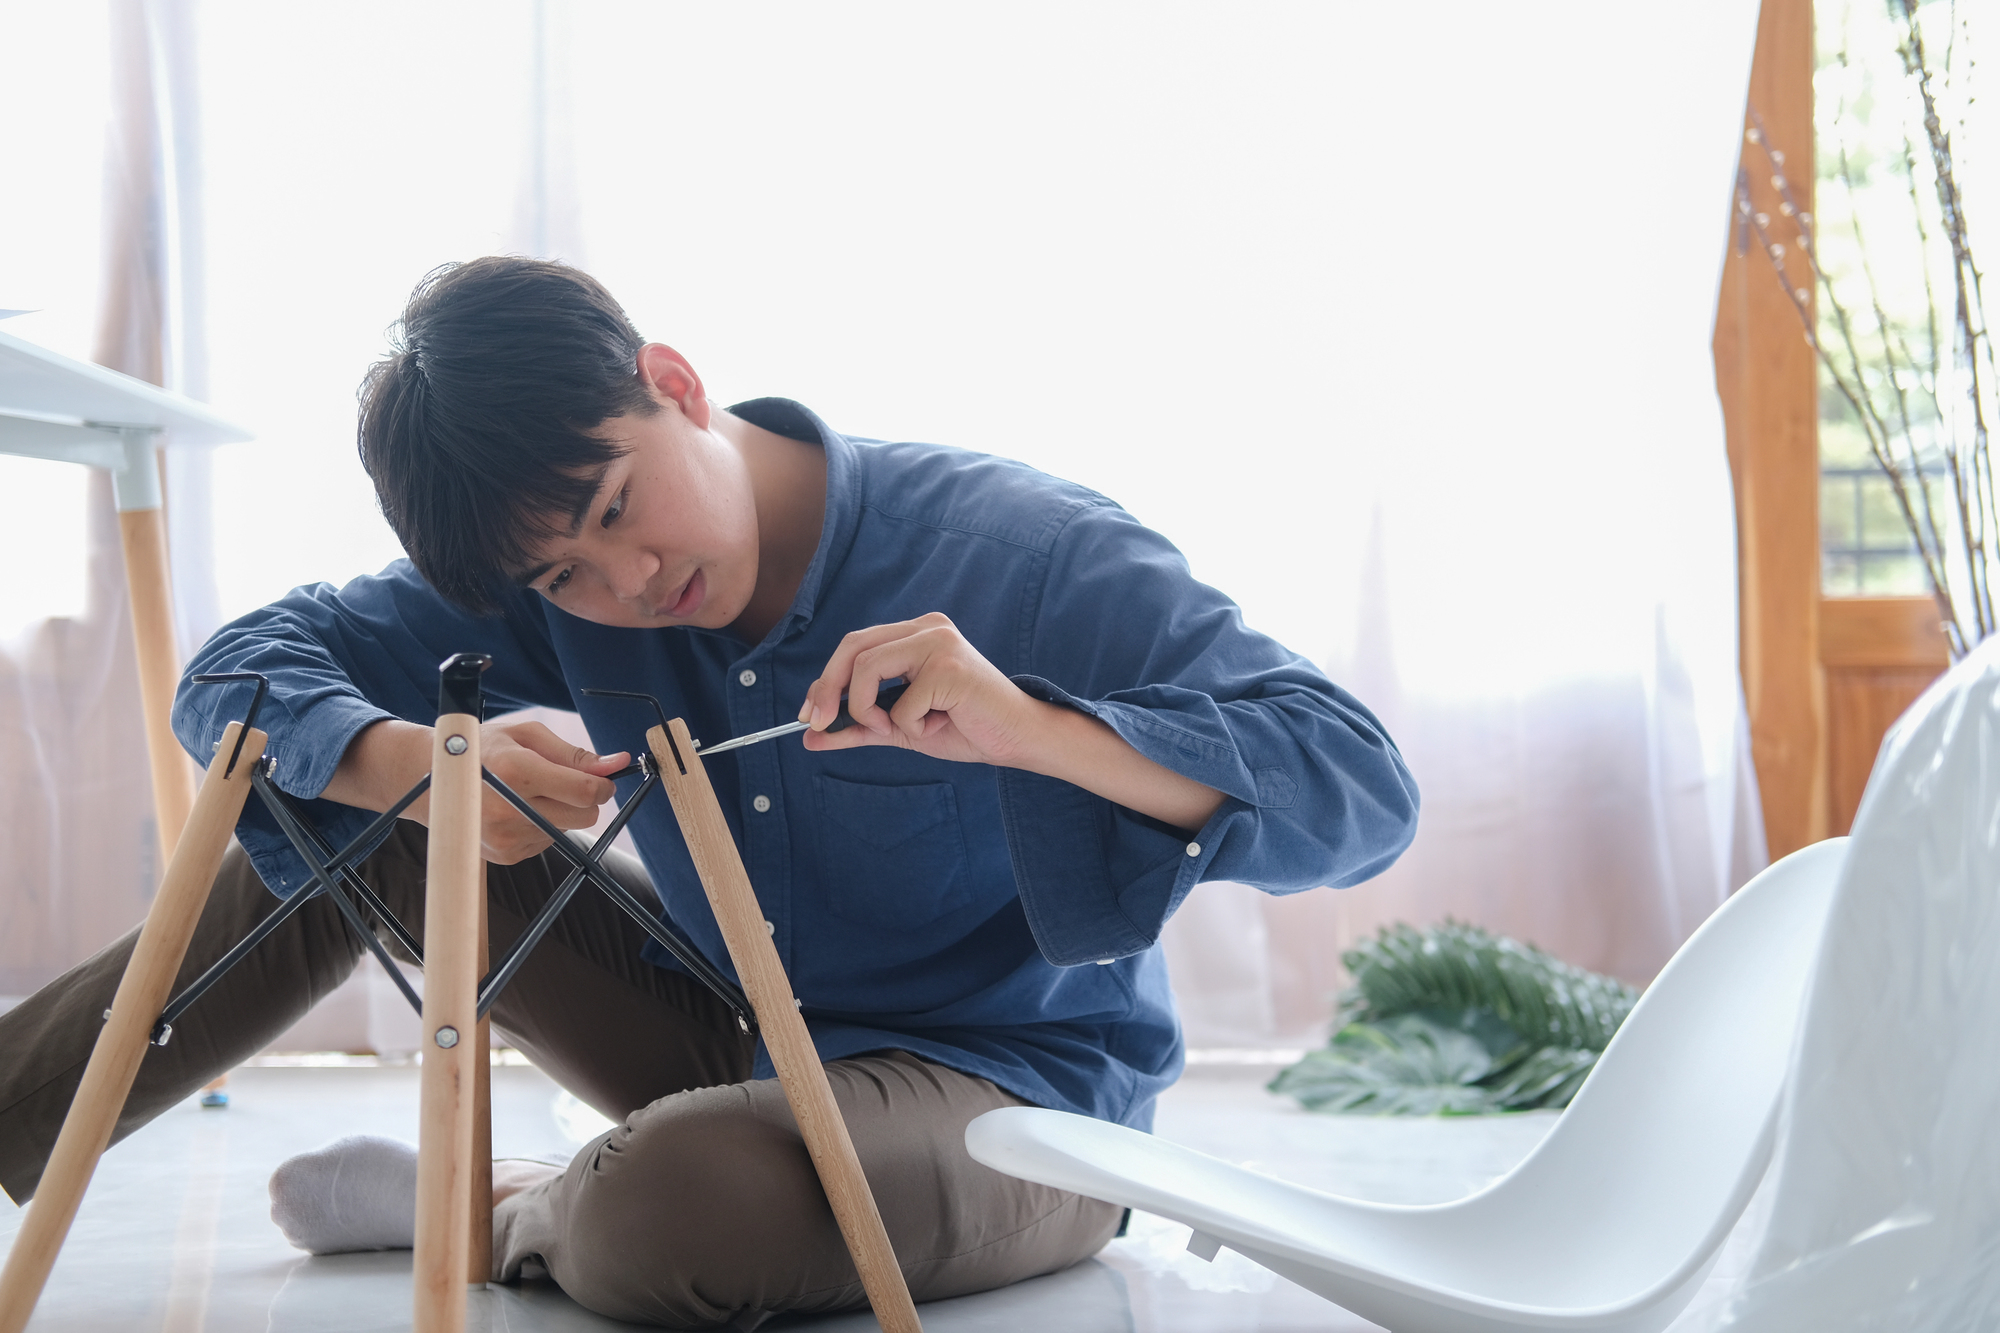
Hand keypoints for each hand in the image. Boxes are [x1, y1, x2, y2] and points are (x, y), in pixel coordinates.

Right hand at [471, 721, 629, 863]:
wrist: (431, 779)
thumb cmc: (484, 750)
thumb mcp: (527, 736)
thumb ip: (575, 753)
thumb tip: (618, 763)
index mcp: (516, 772)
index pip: (584, 792)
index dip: (603, 785)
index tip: (602, 778)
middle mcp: (509, 810)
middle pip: (584, 816)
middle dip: (584, 799)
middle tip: (563, 781)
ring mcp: (506, 837)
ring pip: (567, 830)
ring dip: (559, 812)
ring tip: (526, 793)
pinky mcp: (506, 855)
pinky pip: (547, 841)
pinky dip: (541, 825)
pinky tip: (516, 810)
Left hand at [797, 613, 1042, 766]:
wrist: (1015, 740)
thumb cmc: (963, 728)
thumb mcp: (899, 729)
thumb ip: (858, 728)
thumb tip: (810, 736)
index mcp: (914, 634)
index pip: (854, 645)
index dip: (824, 680)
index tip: (808, 716)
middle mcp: (926, 627)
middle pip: (853, 648)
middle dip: (827, 689)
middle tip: (818, 724)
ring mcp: (939, 643)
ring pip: (868, 670)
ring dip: (872, 713)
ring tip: (904, 729)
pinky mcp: (949, 667)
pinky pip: (902, 705)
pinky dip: (912, 728)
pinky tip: (941, 725)